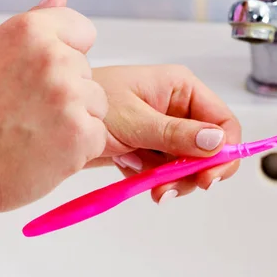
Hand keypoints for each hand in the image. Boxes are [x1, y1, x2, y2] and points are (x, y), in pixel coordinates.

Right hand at [0, 0, 107, 215]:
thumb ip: (34, 20)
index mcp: (31, 31)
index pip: (83, 30)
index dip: (67, 53)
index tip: (44, 74)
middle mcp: (54, 58)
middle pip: (87, 71)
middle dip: (68, 90)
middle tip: (29, 109)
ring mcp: (71, 97)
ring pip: (97, 102)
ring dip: (77, 117)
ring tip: (38, 130)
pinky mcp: (83, 133)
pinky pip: (98, 133)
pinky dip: (79, 145)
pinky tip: (47, 148)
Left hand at [90, 65, 241, 203]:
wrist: (52, 121)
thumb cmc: (89, 104)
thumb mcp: (135, 120)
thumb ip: (177, 134)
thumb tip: (217, 141)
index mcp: (181, 88)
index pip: (223, 121)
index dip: (224, 151)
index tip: (210, 177)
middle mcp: (178, 107)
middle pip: (209, 148)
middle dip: (193, 171)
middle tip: (171, 188)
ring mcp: (165, 129)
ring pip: (189, 164)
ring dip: (171, 178)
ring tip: (146, 181)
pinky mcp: (151, 146)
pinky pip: (168, 170)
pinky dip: (155, 178)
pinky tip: (136, 174)